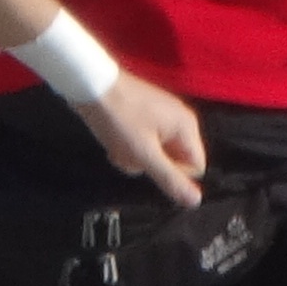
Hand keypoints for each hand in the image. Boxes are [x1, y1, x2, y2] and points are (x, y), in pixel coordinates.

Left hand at [74, 73, 207, 208]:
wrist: (89, 83)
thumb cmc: (119, 119)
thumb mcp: (144, 154)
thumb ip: (170, 178)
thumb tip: (196, 202)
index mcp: (186, 127)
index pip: (196, 167)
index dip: (173, 174)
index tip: (150, 166)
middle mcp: (179, 120)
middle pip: (173, 160)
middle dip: (149, 164)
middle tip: (128, 156)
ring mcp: (160, 116)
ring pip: (154, 153)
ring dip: (134, 156)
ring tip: (116, 147)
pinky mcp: (142, 115)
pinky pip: (143, 141)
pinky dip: (128, 145)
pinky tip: (112, 140)